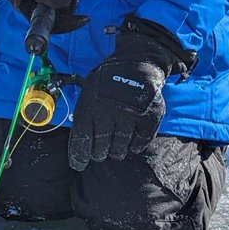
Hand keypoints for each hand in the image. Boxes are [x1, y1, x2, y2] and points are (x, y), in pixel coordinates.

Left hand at [68, 20, 191, 170]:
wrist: (137, 64)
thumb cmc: (108, 81)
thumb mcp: (89, 92)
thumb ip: (84, 116)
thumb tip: (79, 147)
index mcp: (90, 104)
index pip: (83, 138)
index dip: (79, 155)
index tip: (79, 165)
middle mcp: (109, 111)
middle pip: (101, 147)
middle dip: (99, 153)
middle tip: (100, 152)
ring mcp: (130, 114)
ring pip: (120, 148)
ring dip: (116, 151)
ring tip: (115, 148)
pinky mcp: (149, 117)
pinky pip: (140, 143)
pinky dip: (135, 146)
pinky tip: (131, 141)